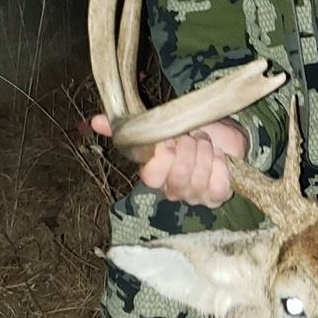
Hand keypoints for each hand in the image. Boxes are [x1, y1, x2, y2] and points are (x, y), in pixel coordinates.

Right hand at [90, 114, 248, 205]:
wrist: (222, 135)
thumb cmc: (188, 132)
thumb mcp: (159, 126)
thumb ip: (128, 126)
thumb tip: (95, 121)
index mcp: (155, 175)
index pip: (152, 177)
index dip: (164, 157)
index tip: (170, 139)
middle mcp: (173, 190)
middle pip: (178, 178)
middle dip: (189, 150)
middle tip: (193, 137)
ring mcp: (195, 196)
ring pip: (198, 181)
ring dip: (205, 153)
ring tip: (205, 143)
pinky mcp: (218, 195)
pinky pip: (219, 186)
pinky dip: (221, 166)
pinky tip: (219, 156)